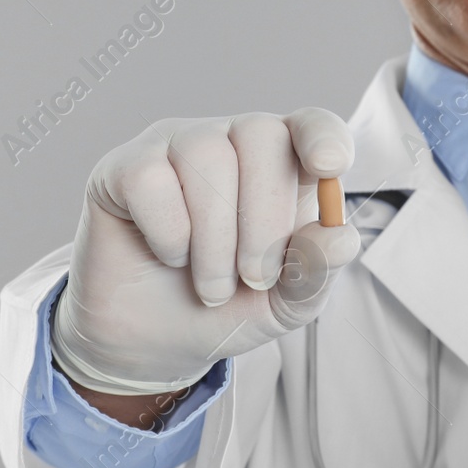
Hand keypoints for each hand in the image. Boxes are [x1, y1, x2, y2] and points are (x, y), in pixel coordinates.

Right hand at [50, 109, 360, 395]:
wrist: (154, 343)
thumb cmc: (227, 307)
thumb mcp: (285, 302)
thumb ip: (317, 270)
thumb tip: (342, 237)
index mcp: (282, 164)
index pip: (310, 124)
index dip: (323, 137)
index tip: (329, 168)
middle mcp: (231, 142)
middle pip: (261, 136)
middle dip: (265, 220)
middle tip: (255, 278)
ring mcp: (176, 147)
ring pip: (206, 156)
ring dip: (216, 238)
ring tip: (212, 285)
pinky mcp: (125, 167)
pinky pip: (151, 178)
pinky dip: (168, 232)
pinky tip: (168, 254)